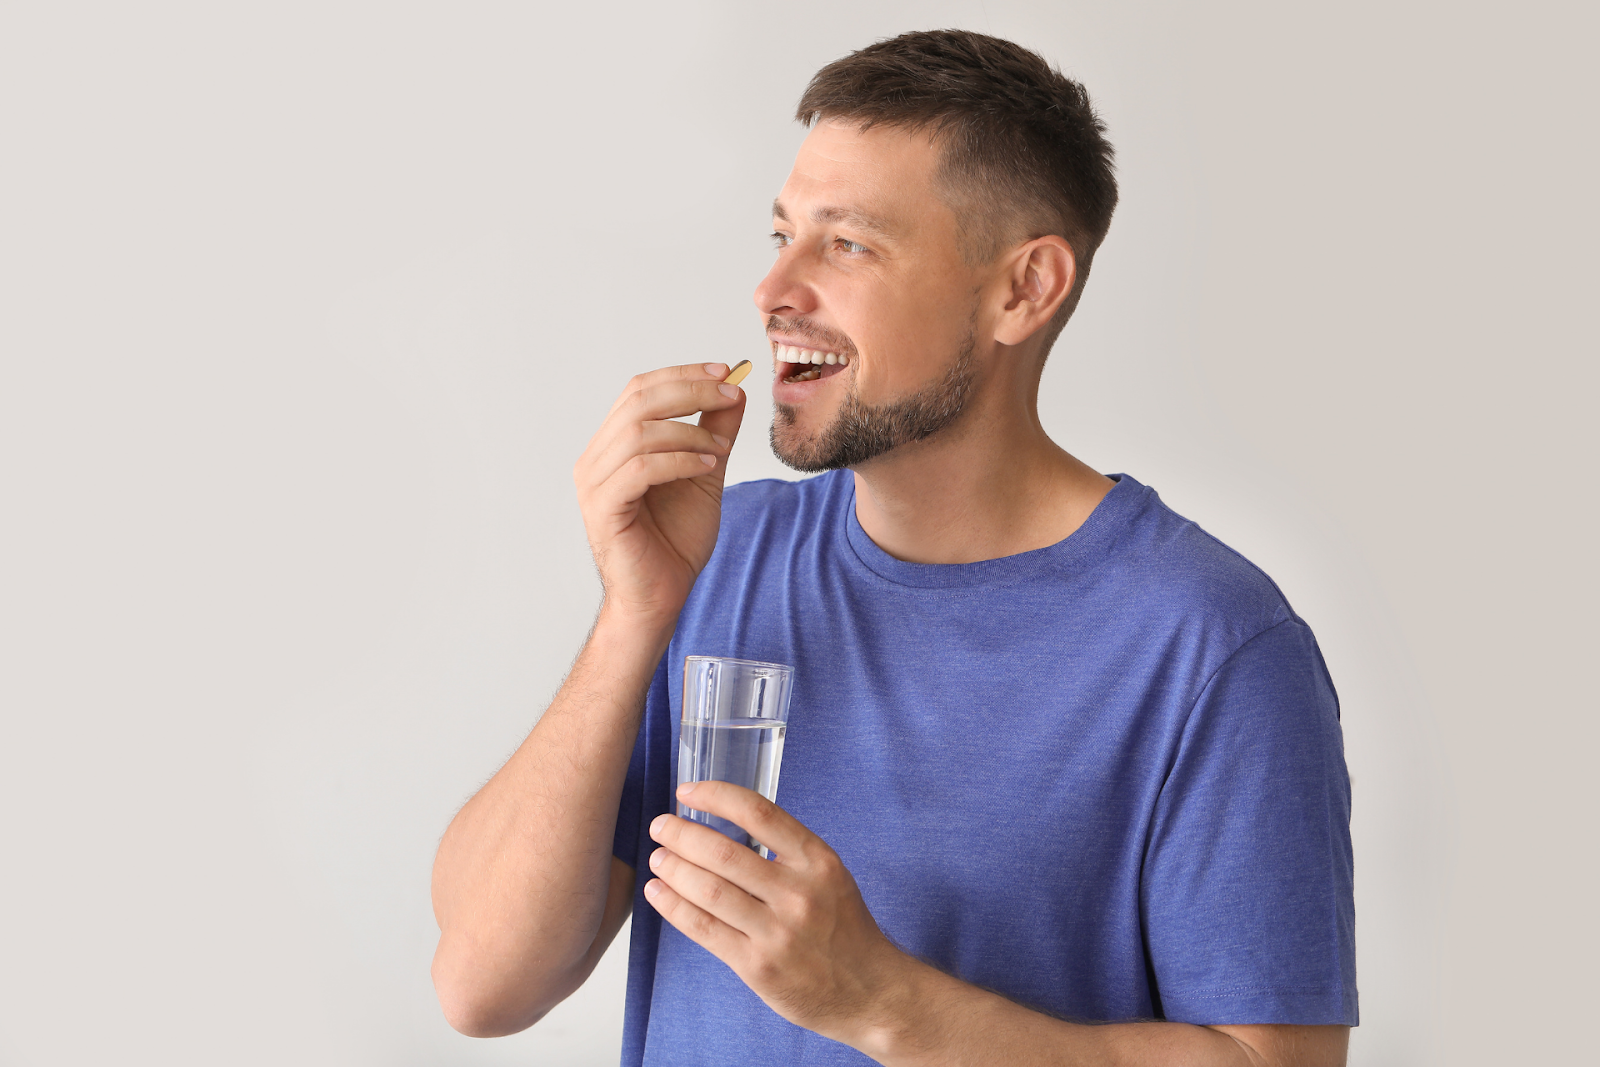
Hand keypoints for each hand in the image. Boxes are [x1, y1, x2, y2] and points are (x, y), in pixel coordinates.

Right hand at [573, 363, 745, 624]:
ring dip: (688, 432)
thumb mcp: (704, 474)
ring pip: (638, 432)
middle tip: (729, 395)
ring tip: (719, 449)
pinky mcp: (604, 509)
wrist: (662, 596)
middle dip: (689, 391)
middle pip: (637, 401)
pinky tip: (705, 466)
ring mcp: (594, 484)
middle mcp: (596, 459)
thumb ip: (714, 433)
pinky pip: (639, 470)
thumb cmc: (675, 541)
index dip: (682, 375)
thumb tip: (734, 392)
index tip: (725, 373)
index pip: (640, 390)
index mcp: (613, 446)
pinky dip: (677, 460)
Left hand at [643, 781, 908, 1046]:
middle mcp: (798, 893)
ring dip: (673, 869)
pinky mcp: (758, 966)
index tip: (687, 791)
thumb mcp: (829, 877)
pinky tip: (658, 893)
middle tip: (661, 825)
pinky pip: (705, 929)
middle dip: (682, 835)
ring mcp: (777, 932)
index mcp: (817, 861)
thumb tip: (724, 826)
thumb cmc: (843, 928)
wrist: (870, 990)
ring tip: (657, 857)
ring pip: (709, 891)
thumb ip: (786, 853)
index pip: (759, 814)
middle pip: (724, 854)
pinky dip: (674, 907)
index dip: (716, 797)